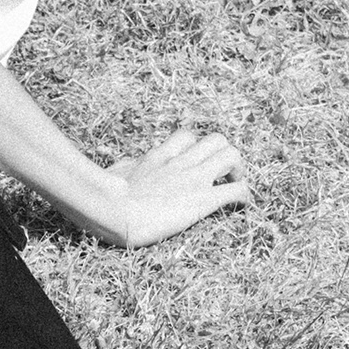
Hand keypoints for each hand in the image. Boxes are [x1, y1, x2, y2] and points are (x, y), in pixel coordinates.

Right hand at [101, 123, 253, 247]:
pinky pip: (237, 190)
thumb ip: (125, 169)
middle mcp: (180, 163)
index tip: (197, 164)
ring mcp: (194, 178)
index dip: (196, 149)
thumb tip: (123, 166)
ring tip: (233, 185)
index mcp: (158, 158)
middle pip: (215, 139)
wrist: (112, 210)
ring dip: (238, 171)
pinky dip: (244, 196)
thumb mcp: (114, 176)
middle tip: (222, 175)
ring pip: (232, 156)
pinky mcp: (204, 199)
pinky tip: (242, 206)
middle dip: (224, 155)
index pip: (185, 138)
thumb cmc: (104, 198)